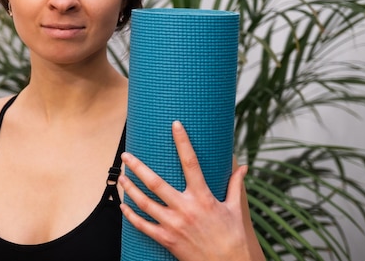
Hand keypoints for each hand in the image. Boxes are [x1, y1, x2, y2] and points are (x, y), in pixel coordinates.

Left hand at [119, 121, 262, 260]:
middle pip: (155, 183)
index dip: (183, 141)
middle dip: (138, 167)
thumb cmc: (235, 238)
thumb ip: (235, 186)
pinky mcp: (167, 240)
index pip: (191, 162)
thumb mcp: (236, 209)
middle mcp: (186, 209)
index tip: (175, 124)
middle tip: (126, 155)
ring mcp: (174, 225)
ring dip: (130, 189)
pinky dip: (131, 216)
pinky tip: (123, 206)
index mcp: (203, 197)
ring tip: (121, 176)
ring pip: (144, 203)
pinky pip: (143, 226)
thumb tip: (243, 166)